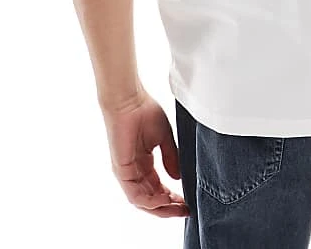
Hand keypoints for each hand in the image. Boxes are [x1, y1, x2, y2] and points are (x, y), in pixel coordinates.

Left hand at [101, 89, 189, 217]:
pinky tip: (163, 200)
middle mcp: (134, 171)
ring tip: (178, 207)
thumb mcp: (164, 137)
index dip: (173, 197)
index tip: (188, 201)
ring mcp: (127, 173)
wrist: (129, 100)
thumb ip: (171, 157)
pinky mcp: (121, 171)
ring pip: (143, 200)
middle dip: (169, 207)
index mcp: (144, 163)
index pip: (158, 187)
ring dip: (160, 207)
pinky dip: (149, 200)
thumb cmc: (144, 112)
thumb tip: (178, 178)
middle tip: (186, 210)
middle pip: (151, 198)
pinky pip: (134, 194)